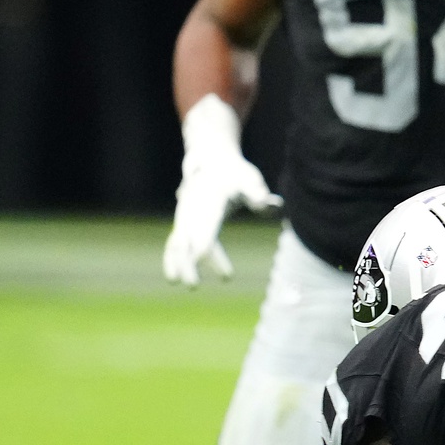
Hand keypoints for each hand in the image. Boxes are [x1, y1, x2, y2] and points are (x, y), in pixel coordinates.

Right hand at [164, 96, 278, 287]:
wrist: (212, 159)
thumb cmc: (236, 173)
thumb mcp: (249, 180)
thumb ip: (257, 194)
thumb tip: (271, 204)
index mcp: (210, 203)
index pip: (208, 232)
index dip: (211, 253)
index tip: (219, 271)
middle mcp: (193, 211)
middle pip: (188, 241)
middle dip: (188, 263)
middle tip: (193, 286)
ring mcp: (185, 215)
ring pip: (177, 241)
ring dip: (176, 262)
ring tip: (175, 282)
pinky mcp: (184, 220)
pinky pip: (175, 240)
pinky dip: (172, 255)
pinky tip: (173, 274)